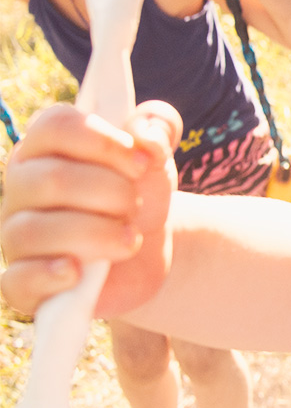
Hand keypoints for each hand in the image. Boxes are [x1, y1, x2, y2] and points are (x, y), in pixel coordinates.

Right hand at [1, 101, 181, 317]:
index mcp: (46, 145)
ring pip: (33, 230)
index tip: (141, 162)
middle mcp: (20, 186)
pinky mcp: (22, 281)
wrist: (148, 247)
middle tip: (136, 205)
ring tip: (129, 239)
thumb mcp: (157, 154)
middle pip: (51, 179)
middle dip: (112, 193)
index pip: (55, 125)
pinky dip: (50, 276)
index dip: (104, 142)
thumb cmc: (140, 191)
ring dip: (97, 234)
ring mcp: (15, 235)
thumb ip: (158, 126)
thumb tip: (144, 135)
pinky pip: (16, 280)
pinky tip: (79, 272)